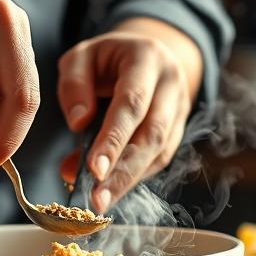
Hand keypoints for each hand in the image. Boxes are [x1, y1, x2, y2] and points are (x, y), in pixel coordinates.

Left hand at [57, 17, 202, 213]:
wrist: (145, 54)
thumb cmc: (106, 58)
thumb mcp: (81, 56)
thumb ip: (75, 85)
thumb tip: (79, 124)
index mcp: (147, 58)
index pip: (132, 103)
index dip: (114, 139)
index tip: (95, 169)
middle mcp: (171, 83)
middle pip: (152, 133)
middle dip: (124, 171)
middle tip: (98, 199)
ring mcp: (180, 108)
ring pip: (160, 151)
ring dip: (130, 181)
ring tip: (101, 201)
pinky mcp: (178, 129)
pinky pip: (160, 158)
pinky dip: (136, 177)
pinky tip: (113, 190)